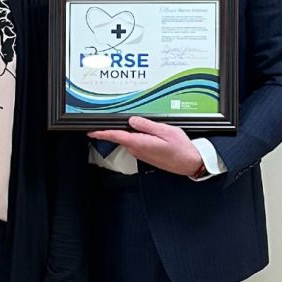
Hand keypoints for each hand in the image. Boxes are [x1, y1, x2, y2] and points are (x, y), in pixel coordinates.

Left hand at [88, 116, 202, 176]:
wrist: (190, 162)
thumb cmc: (181, 148)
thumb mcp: (165, 131)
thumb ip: (146, 125)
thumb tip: (132, 121)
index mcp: (140, 143)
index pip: (116, 136)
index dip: (102, 133)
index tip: (91, 131)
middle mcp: (138, 150)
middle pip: (121, 137)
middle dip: (116, 129)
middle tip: (113, 119)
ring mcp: (141, 154)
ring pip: (129, 140)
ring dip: (128, 132)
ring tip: (136, 124)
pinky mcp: (146, 155)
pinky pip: (136, 143)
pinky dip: (136, 137)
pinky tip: (144, 132)